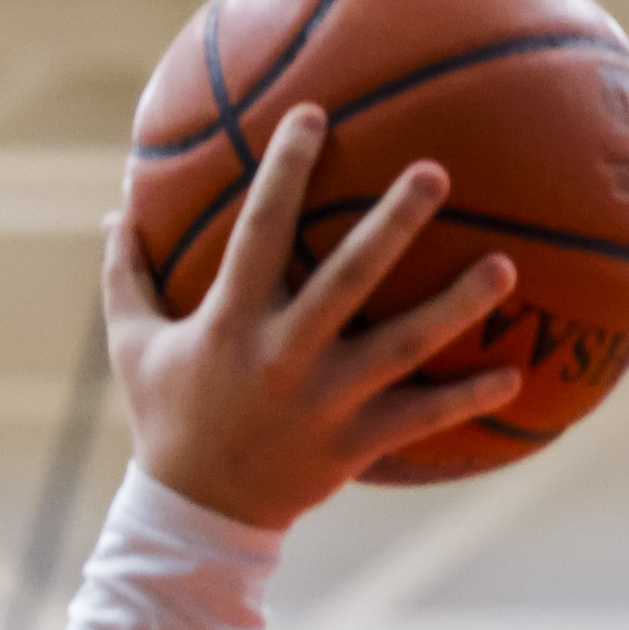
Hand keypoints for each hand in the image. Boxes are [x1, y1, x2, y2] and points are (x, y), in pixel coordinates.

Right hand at [103, 103, 521, 531]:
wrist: (197, 515)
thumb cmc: (167, 418)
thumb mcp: (133, 347)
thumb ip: (126, 277)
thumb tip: (112, 212)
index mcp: (231, 323)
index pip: (259, 233)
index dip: (285, 171)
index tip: (314, 114)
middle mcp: (285, 356)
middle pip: (348, 279)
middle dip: (393, 224)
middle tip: (436, 172)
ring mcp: (326, 401)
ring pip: (403, 346)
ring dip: (457, 307)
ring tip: (506, 267)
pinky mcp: (355, 441)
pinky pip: (421, 417)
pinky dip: (467, 399)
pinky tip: (515, 375)